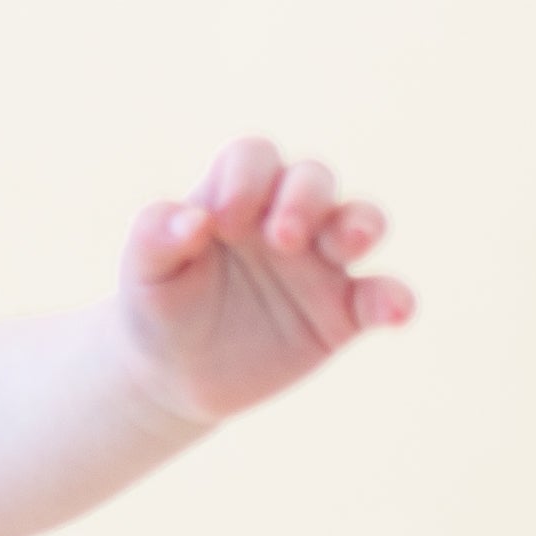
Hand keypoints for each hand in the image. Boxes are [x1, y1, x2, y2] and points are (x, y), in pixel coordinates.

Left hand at [118, 136, 414, 426]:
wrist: (171, 375)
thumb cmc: (157, 308)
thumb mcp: (142, 274)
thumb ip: (154, 237)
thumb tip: (191, 220)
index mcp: (235, 196)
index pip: (254, 159)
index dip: (245, 180)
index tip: (220, 223)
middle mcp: (286, 218)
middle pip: (313, 179)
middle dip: (305, 198)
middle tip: (282, 237)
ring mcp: (320, 263)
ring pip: (359, 222)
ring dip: (360, 224)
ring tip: (347, 244)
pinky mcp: (342, 313)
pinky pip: (379, 297)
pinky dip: (393, 299)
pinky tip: (394, 310)